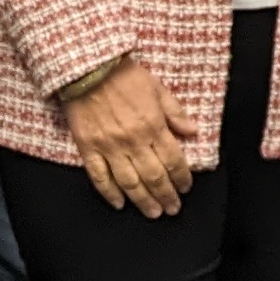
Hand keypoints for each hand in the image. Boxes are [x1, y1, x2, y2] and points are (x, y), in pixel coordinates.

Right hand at [60, 55, 196, 218]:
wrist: (86, 68)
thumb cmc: (123, 74)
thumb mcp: (156, 87)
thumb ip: (175, 112)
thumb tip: (193, 131)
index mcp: (152, 125)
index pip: (173, 160)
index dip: (182, 177)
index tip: (186, 187)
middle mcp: (133, 141)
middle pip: (154, 177)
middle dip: (166, 196)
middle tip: (172, 208)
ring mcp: (109, 147)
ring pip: (129, 183)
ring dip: (143, 201)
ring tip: (153, 212)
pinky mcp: (88, 148)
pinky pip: (99, 177)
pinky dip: (110, 194)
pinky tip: (119, 204)